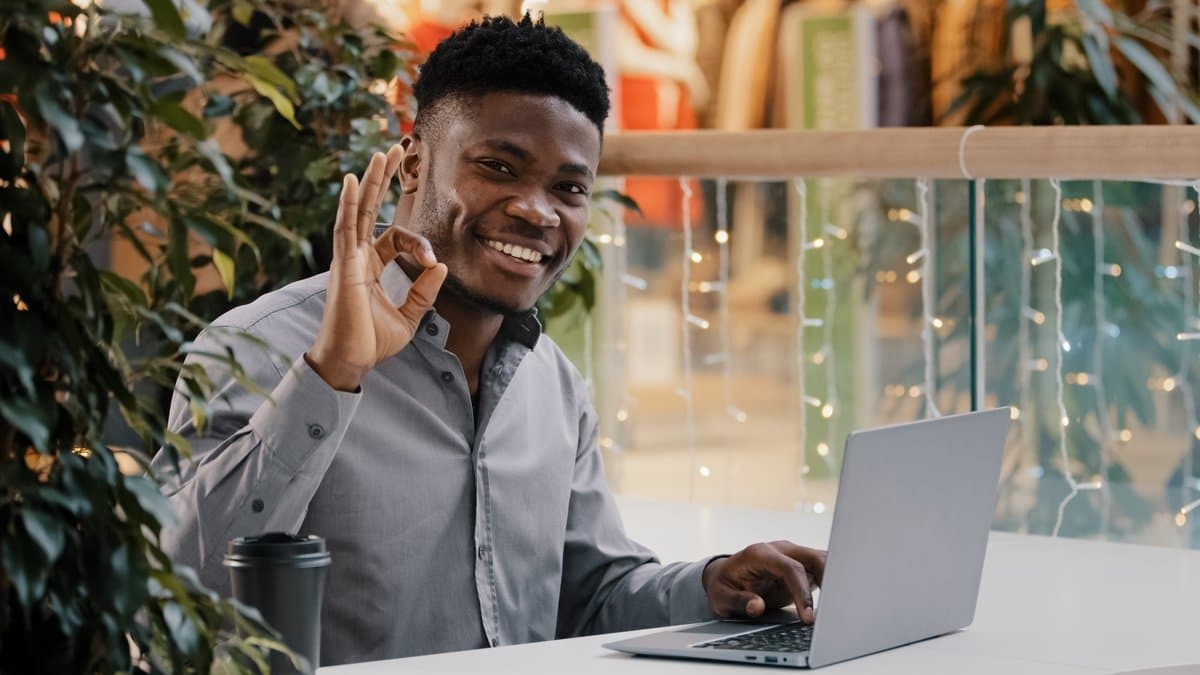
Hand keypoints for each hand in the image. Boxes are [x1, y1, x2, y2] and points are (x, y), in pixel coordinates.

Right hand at [307, 146, 447, 390]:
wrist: (351, 360)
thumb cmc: (372, 342)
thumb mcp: (409, 317)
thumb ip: (424, 292)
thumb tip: (440, 266)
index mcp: (371, 267)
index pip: (394, 238)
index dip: (417, 243)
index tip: (431, 261)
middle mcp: (357, 257)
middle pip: (369, 209)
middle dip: (383, 180)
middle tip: (394, 151)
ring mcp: (348, 258)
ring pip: (357, 210)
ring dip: (370, 181)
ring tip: (380, 154)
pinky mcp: (344, 265)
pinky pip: (345, 228)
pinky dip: (349, 203)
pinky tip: (354, 181)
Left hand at [701, 541, 826, 623]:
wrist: (725, 577)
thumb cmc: (723, 586)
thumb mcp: (721, 597)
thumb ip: (739, 601)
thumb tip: (757, 607)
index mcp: (760, 554)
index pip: (790, 568)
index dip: (802, 592)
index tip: (808, 617)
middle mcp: (780, 550)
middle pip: (813, 558)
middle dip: (829, 581)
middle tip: (835, 610)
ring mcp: (793, 555)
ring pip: (823, 560)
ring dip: (834, 579)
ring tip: (841, 606)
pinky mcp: (801, 565)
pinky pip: (823, 569)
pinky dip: (833, 582)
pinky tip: (837, 601)